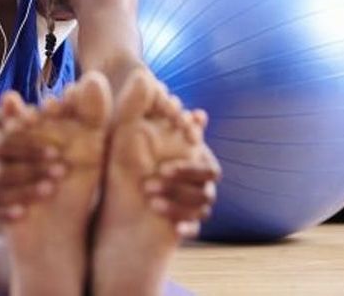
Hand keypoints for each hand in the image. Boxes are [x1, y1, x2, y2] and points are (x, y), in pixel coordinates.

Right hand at [0, 94, 66, 220]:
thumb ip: (13, 112)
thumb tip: (24, 103)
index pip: (4, 143)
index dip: (29, 147)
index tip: (56, 150)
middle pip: (1, 171)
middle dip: (33, 171)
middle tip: (61, 170)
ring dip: (24, 193)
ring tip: (51, 189)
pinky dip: (3, 213)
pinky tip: (24, 214)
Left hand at [144, 108, 221, 237]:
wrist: (136, 186)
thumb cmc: (149, 155)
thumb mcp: (156, 138)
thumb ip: (174, 125)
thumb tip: (197, 113)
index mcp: (203, 166)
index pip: (208, 170)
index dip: (188, 170)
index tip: (162, 169)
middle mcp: (205, 187)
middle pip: (205, 193)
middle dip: (178, 189)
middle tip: (148, 186)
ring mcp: (198, 208)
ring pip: (201, 212)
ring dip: (177, 207)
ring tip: (151, 204)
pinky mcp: (188, 225)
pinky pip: (195, 230)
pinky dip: (187, 229)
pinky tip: (174, 229)